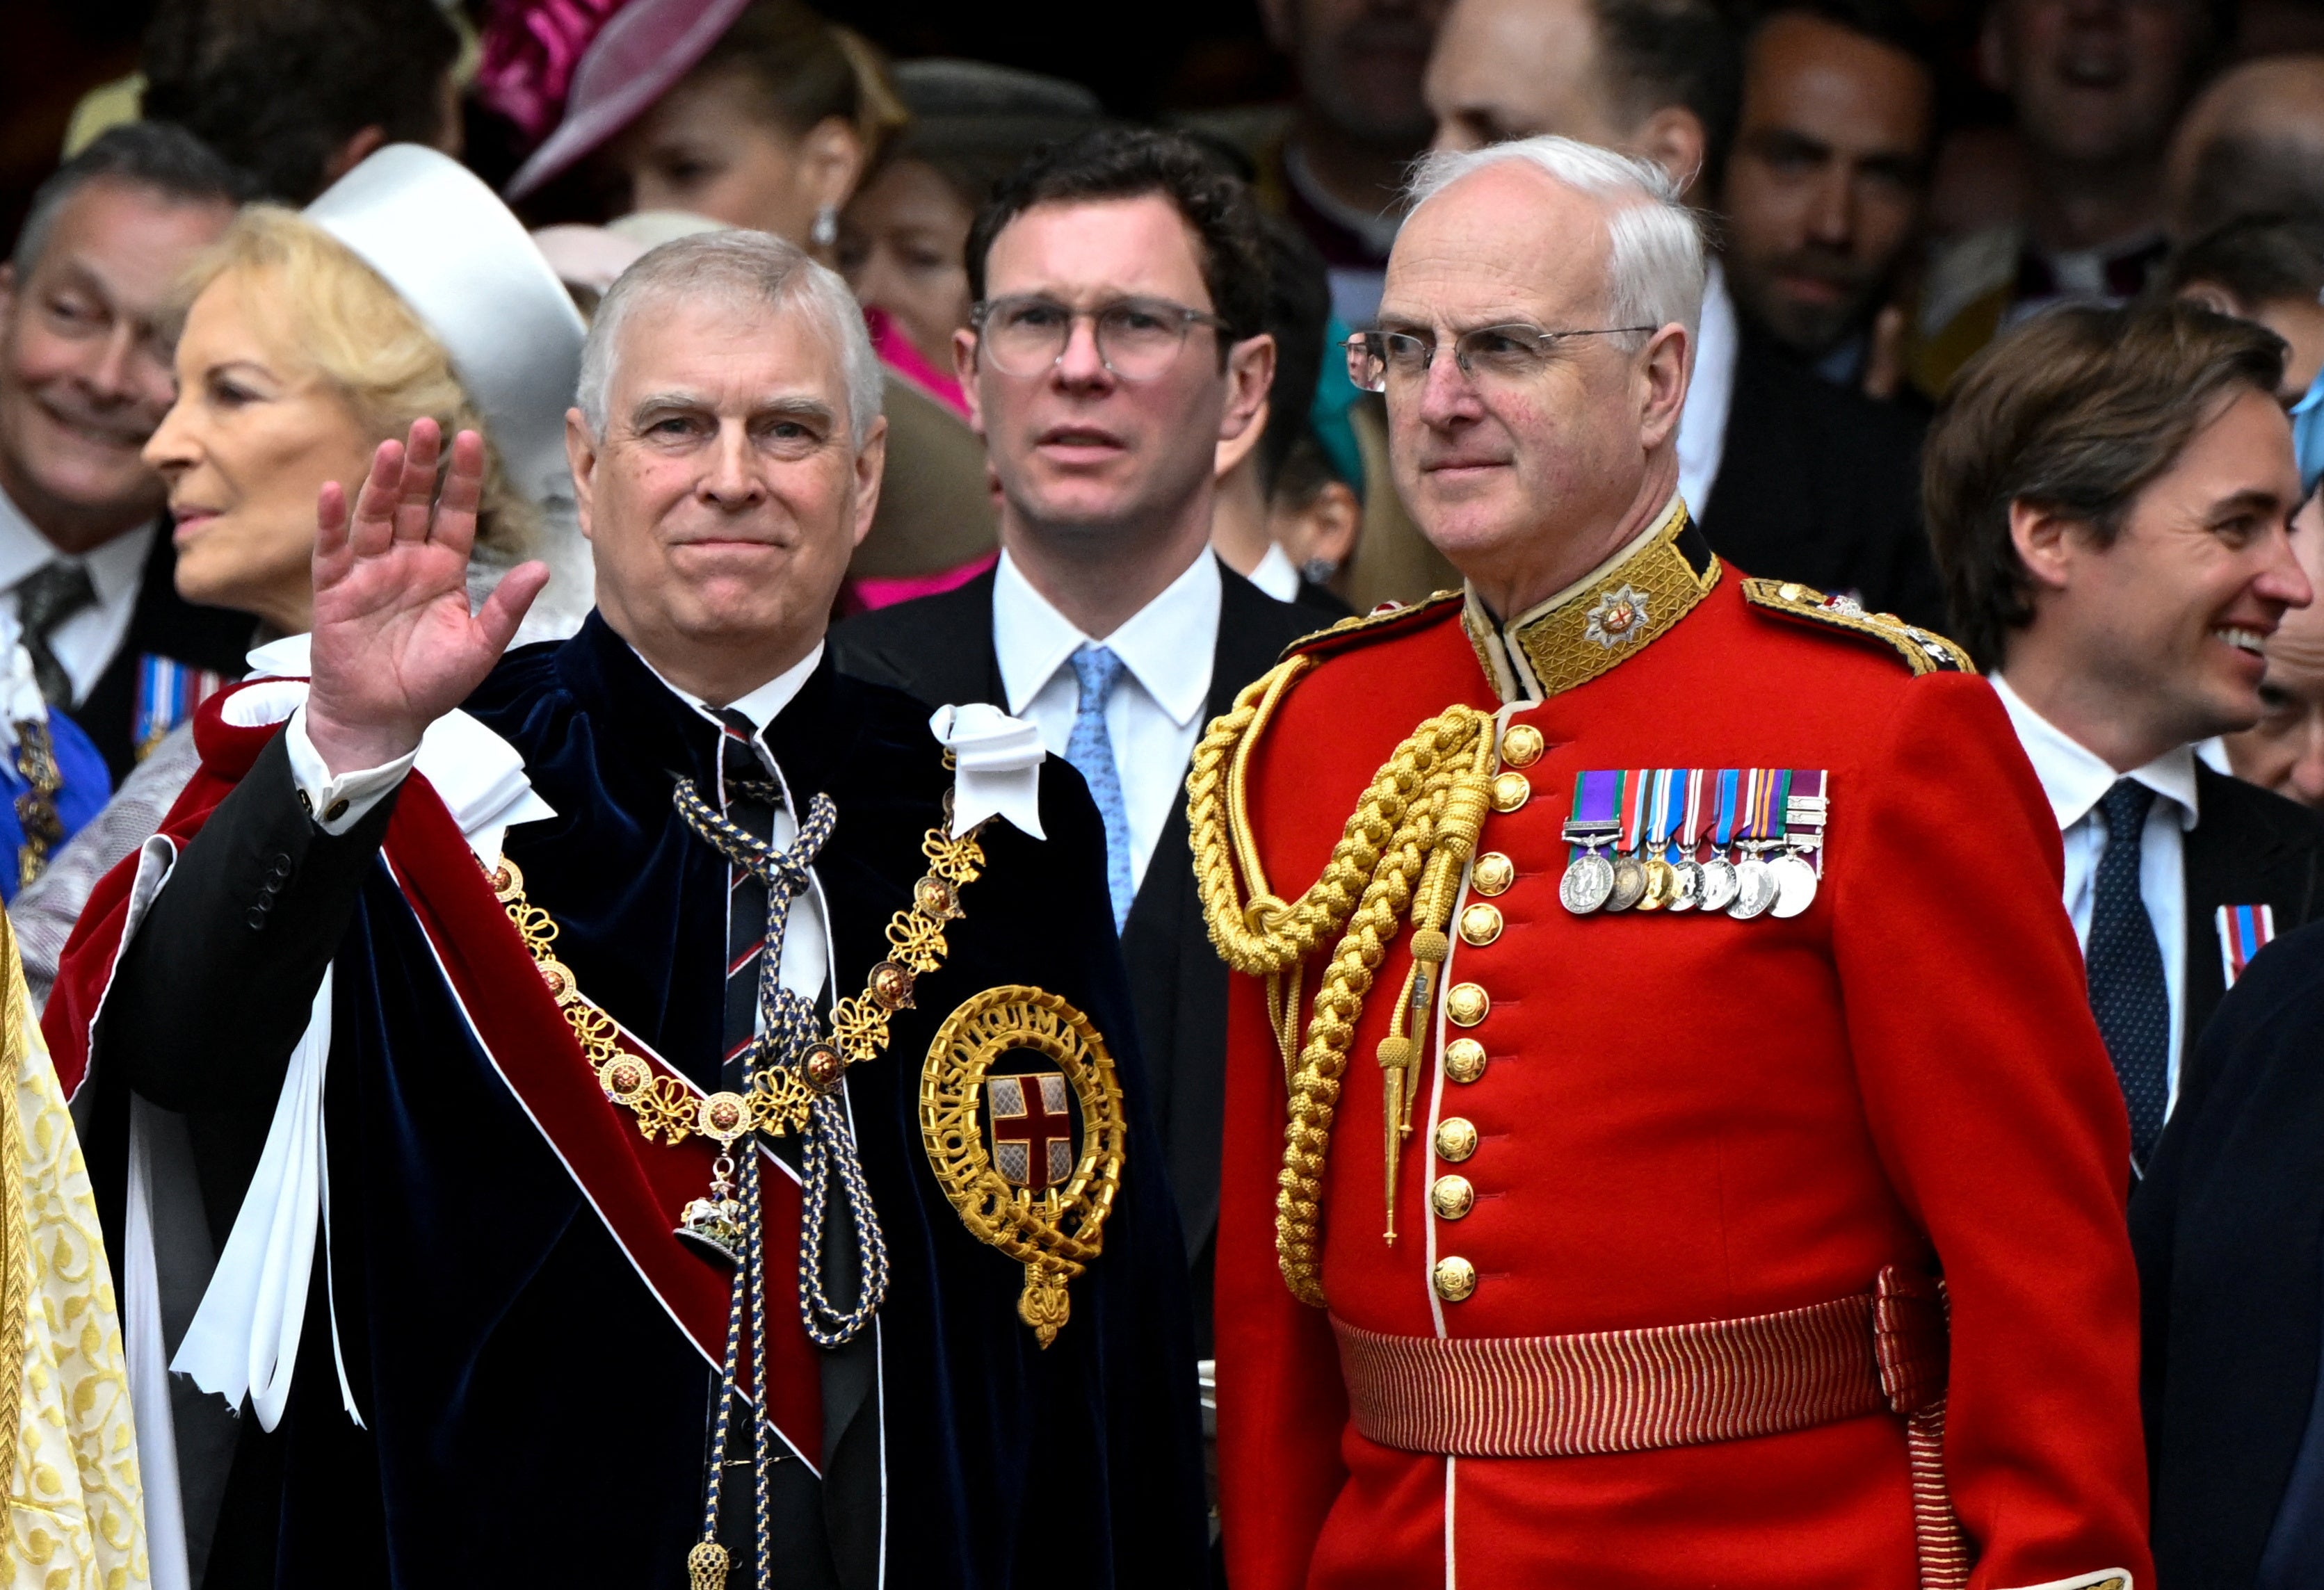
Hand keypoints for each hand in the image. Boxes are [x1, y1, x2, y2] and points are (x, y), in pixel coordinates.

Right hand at [305, 419, 547, 774]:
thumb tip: (541, 569)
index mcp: (444, 570)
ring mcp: (369, 572)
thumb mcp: (480, 647)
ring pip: (376, 516)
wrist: (383, 719)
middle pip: (414, 503)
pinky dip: (332, 520)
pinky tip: (336, 490)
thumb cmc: (431, 684)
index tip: (472, 441)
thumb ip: (507, 607)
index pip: (455, 514)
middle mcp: (407, 562)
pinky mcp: (335, 589)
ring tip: (393, 449)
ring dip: (383, 483)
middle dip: (422, 466)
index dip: (462, 479)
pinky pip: (333, 549)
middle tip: (428, 425)